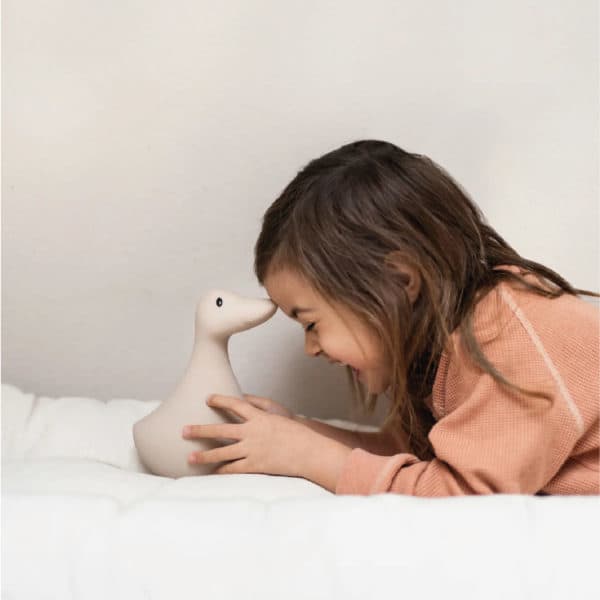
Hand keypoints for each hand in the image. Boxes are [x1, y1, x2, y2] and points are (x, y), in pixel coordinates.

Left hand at [182, 394, 320, 477]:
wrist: (309, 451)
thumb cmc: (296, 432)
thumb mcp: (278, 414)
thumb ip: (259, 407)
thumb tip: (242, 400)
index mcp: (259, 417)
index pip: (235, 405)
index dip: (220, 400)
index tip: (208, 398)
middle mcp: (252, 433)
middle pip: (220, 431)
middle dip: (200, 430)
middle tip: (184, 430)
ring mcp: (253, 450)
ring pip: (222, 453)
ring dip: (204, 455)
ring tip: (189, 457)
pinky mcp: (255, 466)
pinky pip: (234, 469)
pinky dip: (221, 471)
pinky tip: (211, 472)